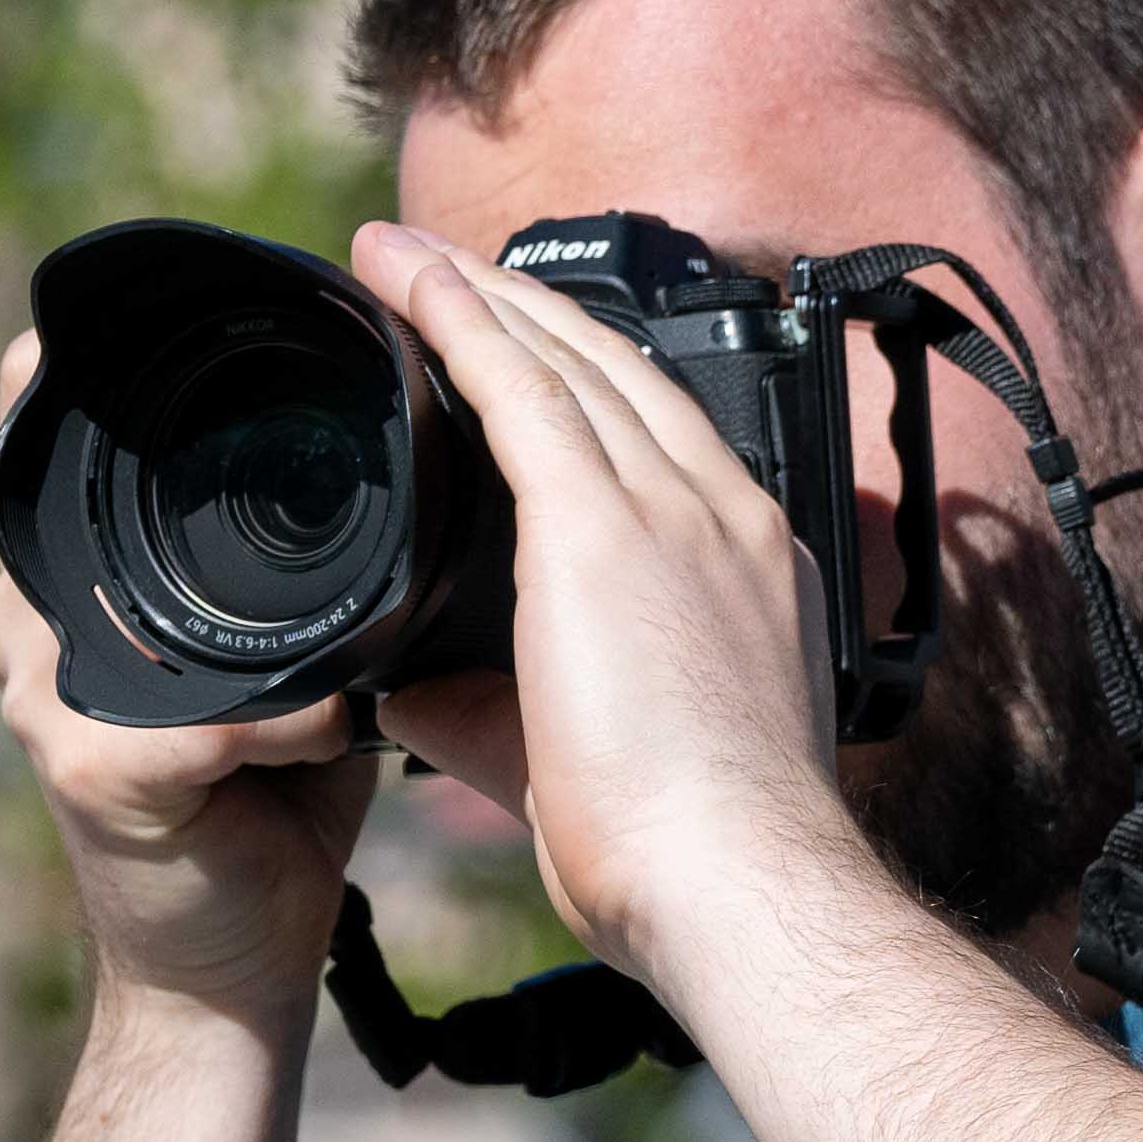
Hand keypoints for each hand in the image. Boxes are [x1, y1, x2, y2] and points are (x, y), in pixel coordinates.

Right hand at [0, 326, 371, 1041]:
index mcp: (79, 578)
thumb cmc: (265, 803)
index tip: (228, 328)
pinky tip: (333, 725)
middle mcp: (37, 619)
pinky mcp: (89, 770)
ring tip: (333, 600)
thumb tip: (431, 437)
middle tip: (307, 453)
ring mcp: (48, 693)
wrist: (225, 970)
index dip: (123, 369)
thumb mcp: (286, 655)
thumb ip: (312, 562)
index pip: (67, 434)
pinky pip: (194, 721)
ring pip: (124, 589)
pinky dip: (281, 722)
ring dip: (237, 595)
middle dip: (173, 451)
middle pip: (68, 480)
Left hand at [348, 224, 848, 994]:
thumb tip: (404, 685)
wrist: (735, 886)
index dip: (579, 377)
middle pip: (615, 371)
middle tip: (436, 270)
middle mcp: (722, 517)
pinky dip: (460, 323)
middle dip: (522, 309)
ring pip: (566, 362)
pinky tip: (407, 283)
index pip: (657, 436)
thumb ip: (488, 706)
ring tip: (400, 255)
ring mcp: (676, 512)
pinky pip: (522, 389)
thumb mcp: (575, 758)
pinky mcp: (607, 526)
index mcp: (742, 569)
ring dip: (477, 294)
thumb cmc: (684, 853)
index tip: (511, 349)